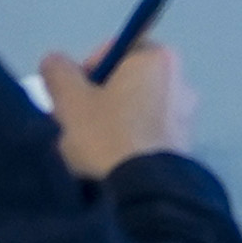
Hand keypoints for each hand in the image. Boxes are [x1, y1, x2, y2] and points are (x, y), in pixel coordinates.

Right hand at [40, 41, 193, 182]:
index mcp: (157, 58)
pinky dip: (127, 142)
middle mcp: (180, 80)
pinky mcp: (184, 146)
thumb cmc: (107, 136)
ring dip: (108, 123)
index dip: (86, 69)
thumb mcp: (70, 101)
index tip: (70, 95)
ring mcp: (186, 115)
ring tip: (84, 150)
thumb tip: (55, 61)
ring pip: (134, 110)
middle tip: (70, 123)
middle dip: (94, 100)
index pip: (115, 50)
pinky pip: (147, 134)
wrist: (145, 192)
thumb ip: (58, 72)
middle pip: (124, 82)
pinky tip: (107, 163)